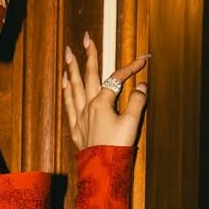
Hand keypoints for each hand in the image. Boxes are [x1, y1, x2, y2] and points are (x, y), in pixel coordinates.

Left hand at [62, 30, 148, 148]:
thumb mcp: (132, 123)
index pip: (116, 79)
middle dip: (88, 56)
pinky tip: (65, 84)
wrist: (102, 170)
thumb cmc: (117, 147)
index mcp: (102, 103)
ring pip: (74, 88)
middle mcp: (88, 107)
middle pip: (88, 76)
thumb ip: (137, 101)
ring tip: (68, 56)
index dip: (131, 68)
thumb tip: (141, 86)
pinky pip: (69, 105)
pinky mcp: (76, 129)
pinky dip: (67, 92)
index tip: (143, 59)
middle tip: (85, 38)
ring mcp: (80, 118)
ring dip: (72, 70)